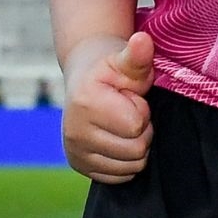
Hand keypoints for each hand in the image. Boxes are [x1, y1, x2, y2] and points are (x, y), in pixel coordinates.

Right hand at [62, 32, 153, 184]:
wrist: (85, 78)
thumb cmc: (112, 69)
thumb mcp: (126, 60)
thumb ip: (138, 55)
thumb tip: (142, 40)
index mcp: (87, 103)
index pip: (137, 125)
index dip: (142, 110)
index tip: (129, 97)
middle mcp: (75, 131)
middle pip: (136, 150)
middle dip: (142, 129)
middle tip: (128, 111)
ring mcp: (74, 151)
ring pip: (130, 166)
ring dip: (136, 145)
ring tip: (122, 124)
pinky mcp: (78, 164)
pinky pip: (119, 177)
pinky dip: (126, 161)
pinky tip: (117, 139)